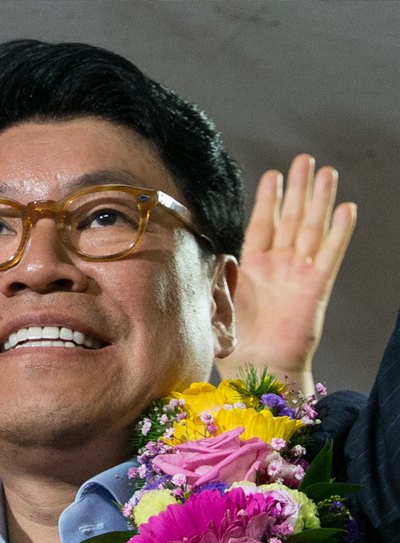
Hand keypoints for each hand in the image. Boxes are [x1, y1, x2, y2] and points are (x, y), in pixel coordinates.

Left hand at [218, 154, 356, 394]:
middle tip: (305, 160)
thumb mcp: (216, 309)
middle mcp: (278, 267)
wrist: (259, 372)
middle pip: (291, 219)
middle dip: (298, 189)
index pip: (262, 225)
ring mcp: (298, 276)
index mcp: (252, 268)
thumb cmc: (237, 347)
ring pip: (311, 230)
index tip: (273, 175)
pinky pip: (330, 256)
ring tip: (326, 173)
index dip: (268, 200)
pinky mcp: (315, 290)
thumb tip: (207, 259)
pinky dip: (338, 233)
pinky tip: (345, 209)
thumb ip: (215, 283)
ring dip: (319, 201)